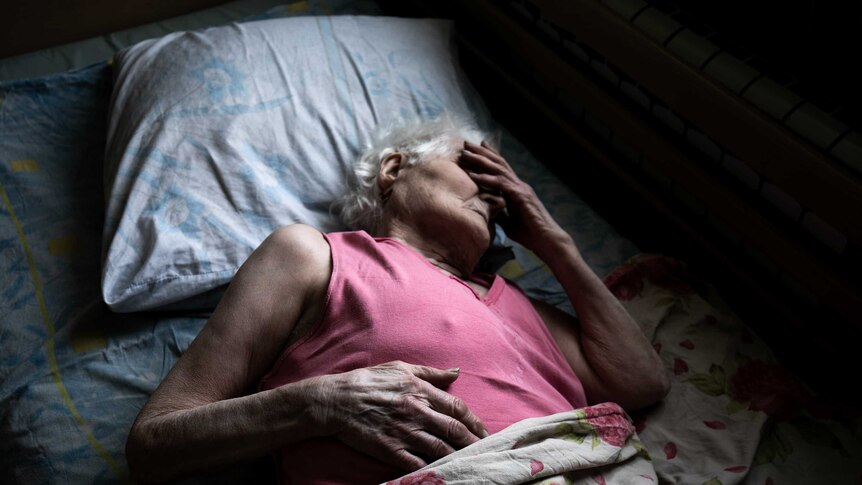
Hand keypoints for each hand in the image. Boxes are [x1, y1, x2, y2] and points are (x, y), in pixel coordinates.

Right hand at [307, 361, 488, 470]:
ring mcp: (403, 432)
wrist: (337, 401)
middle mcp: (415, 411)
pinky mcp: (390, 449)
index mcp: (420, 390)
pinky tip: (443, 469)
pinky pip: (417, 462)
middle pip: (453, 429)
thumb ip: (431, 372)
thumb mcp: (401, 368)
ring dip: (458, 455)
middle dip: (473, 440)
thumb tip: (456, 371)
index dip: (474, 420)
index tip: (483, 430)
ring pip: (440, 448)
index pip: (456, 407)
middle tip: (485, 448)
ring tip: (471, 460)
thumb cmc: (369, 381)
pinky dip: (433, 466)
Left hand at [459, 140, 566, 253]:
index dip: (490, 156)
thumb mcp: (508, 221)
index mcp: (516, 189)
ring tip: (466, 154)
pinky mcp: (521, 196)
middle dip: (482, 152)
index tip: (476, 147)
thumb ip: (498, 211)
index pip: (501, 168)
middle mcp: (519, 185)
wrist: (546, 240)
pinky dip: (486, 179)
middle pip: (498, 163)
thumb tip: (485, 208)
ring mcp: (521, 188)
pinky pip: (501, 184)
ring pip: (499, 169)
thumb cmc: (529, 233)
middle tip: (466, 143)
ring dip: (481, 160)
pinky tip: (473, 175)